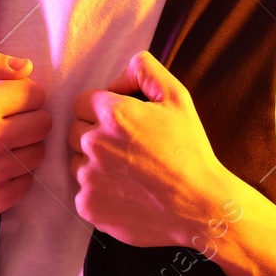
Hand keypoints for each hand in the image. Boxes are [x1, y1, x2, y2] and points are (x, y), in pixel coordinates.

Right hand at [0, 48, 50, 226]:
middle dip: (29, 119)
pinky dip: (16, 174)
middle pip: (43, 122)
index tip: (10, 103)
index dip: (24, 95)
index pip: (34, 93)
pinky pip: (28, 179)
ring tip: (0, 147)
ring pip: (39, 151)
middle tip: (8, 125)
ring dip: (24, 147)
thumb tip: (26, 67)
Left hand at [68, 51, 237, 250]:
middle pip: (75, 130)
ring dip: (94, 163)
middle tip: (127, 148)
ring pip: (76, 161)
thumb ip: (144, 69)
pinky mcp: (87, 206)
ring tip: (128, 172)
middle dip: (95, 134)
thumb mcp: (177, 97)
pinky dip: (98, 192)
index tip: (123, 124)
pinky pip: (82, 192)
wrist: (200, 206)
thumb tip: (115, 79)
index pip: (82, 102)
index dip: (103, 111)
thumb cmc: (189, 151)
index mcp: (113, 114)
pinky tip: (125, 193)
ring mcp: (88, 177)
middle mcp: (94, 143)